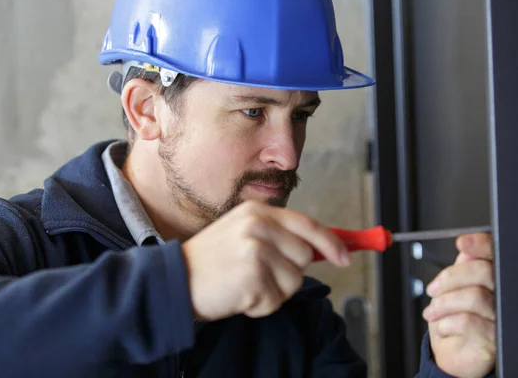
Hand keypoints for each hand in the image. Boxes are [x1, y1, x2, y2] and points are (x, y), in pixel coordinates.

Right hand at [181, 200, 350, 320]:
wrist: (173, 281)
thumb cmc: (210, 261)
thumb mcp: (242, 233)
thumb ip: (278, 236)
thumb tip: (321, 249)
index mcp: (257, 212)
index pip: (307, 224)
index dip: (331, 242)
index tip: (345, 257)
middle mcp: (258, 226)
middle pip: (305, 256)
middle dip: (288, 272)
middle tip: (257, 274)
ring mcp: (255, 250)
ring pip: (294, 281)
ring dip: (273, 291)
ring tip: (244, 284)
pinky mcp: (252, 276)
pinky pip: (276, 301)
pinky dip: (260, 306)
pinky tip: (238, 295)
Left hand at [423, 233, 495, 377]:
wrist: (452, 354)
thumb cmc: (452, 320)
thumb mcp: (449, 291)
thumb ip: (460, 269)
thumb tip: (465, 250)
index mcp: (491, 278)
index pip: (493, 254)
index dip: (480, 244)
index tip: (462, 243)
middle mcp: (501, 295)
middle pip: (483, 271)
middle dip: (450, 278)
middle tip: (433, 290)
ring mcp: (501, 317)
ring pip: (474, 296)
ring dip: (444, 304)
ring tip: (433, 312)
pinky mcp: (495, 339)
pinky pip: (468, 322)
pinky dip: (447, 323)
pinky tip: (444, 327)